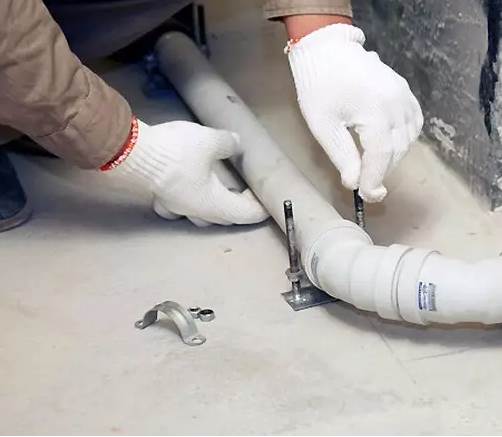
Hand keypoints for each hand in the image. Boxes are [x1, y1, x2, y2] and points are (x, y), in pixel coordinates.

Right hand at [116, 120, 268, 225]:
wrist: (134, 153)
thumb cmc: (177, 152)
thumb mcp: (211, 141)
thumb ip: (229, 143)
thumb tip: (237, 144)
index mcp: (213, 203)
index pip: (244, 213)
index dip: (259, 208)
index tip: (268, 199)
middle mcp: (196, 211)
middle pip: (226, 217)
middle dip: (241, 208)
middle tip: (249, 192)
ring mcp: (178, 207)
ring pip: (203, 216)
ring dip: (218, 208)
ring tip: (224, 193)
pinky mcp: (163, 197)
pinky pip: (182, 207)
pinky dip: (192, 203)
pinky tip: (191, 191)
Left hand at [287, 23, 422, 201]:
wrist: (326, 50)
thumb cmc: (318, 86)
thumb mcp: (324, 126)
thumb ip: (342, 156)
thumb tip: (354, 183)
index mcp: (376, 112)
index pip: (381, 156)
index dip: (374, 180)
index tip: (367, 197)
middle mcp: (397, 104)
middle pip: (396, 150)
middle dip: (381, 172)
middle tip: (365, 187)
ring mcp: (404, 95)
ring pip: (408, 139)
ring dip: (392, 157)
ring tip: (372, 167)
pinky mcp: (404, 90)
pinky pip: (413, 122)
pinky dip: (404, 139)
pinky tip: (389, 146)